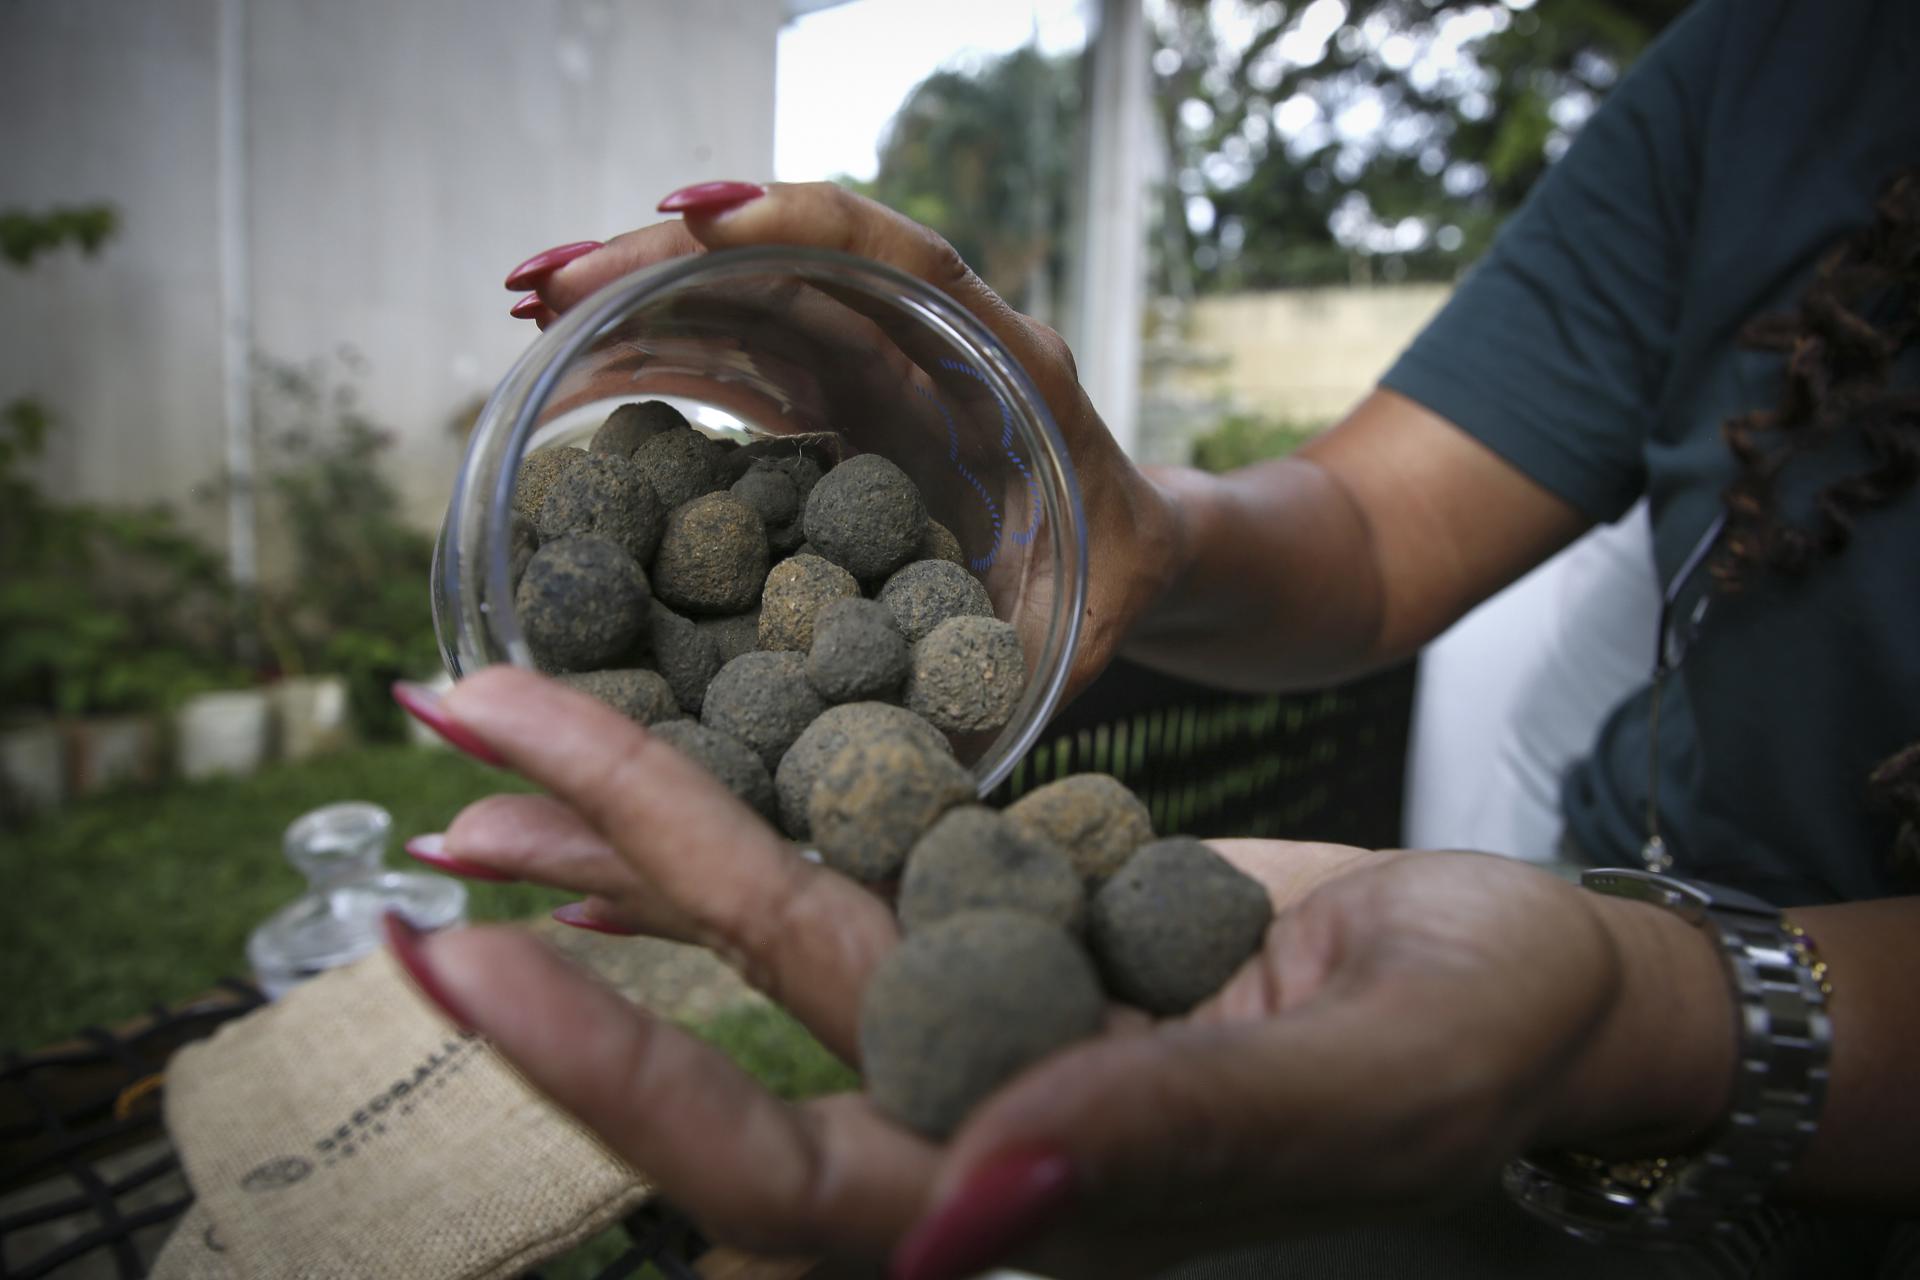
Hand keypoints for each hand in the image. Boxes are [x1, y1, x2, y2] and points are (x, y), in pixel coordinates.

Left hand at [393, 667, 1732, 1277]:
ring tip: (484, 723)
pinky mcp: (1009, 905)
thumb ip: (1173, 1136)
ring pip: (772, 910)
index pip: (785, 1175)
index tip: (471, 965)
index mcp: (1029, 1195)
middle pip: (736, 1006)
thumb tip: (973, 1204)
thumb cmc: (1477, 1038)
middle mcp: (969, 1107)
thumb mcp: (1363, 1082)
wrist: (1512, 970)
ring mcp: (981, 1001)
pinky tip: (652, 746)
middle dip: (575, 896)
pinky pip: (851, 847)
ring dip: (629, 821)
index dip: (627, 1080)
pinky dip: (753, 792)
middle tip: (428, 788)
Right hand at [501, 181, 1181, 697]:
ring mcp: (869, 364)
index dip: (805, 229)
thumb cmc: (1114, 582)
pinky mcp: (827, 400)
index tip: (700, 222)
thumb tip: (926, 776)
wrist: (1126, 554)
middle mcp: (926, 344)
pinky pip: (734, 358)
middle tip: (553, 286)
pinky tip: (573, 367)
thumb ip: (1016, 673)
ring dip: (638, 299)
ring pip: (745, 301)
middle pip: (791, 267)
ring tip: (532, 311)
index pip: (906, 262)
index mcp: (1006, 364)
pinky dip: (654, 354)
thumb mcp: (1085, 629)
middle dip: (669, 263)